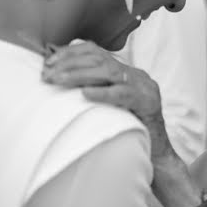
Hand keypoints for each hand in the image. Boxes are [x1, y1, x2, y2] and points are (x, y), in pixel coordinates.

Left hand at [41, 41, 171, 157]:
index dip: (71, 53)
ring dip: (79, 74)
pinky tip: (85, 93)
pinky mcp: (148, 103)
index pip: (97, 51)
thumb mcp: (111, 106)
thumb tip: (60, 80)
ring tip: (58, 80)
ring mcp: (144, 88)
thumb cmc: (131, 131)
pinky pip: (123, 94)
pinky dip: (102, 92)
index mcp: (127, 73)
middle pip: (100, 59)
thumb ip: (94, 90)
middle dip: (70, 64)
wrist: (159, 154)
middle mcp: (136, 75)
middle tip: (47, 74)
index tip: (49, 61)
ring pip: (109, 72)